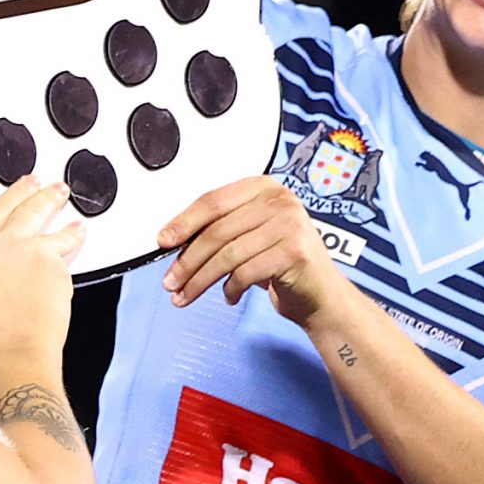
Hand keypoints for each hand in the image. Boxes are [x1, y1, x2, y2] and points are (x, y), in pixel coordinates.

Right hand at [0, 179, 84, 371]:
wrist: (13, 349)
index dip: (13, 194)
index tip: (24, 185)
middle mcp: (9, 244)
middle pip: (30, 209)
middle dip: (45, 195)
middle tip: (54, 188)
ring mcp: (38, 255)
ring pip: (57, 230)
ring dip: (68, 224)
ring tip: (76, 222)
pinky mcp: (60, 271)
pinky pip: (69, 256)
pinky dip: (75, 249)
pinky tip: (78, 250)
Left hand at [159, 177, 346, 323]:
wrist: (320, 293)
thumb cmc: (282, 262)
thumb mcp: (249, 236)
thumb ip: (219, 231)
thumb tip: (173, 242)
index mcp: (263, 187)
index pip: (213, 201)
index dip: (184, 222)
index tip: (164, 241)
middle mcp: (279, 200)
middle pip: (217, 230)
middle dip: (187, 260)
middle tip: (171, 281)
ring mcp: (289, 224)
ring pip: (227, 254)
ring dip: (200, 280)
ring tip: (186, 295)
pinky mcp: (294, 252)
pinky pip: (245, 272)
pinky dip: (230, 289)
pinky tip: (229, 296)